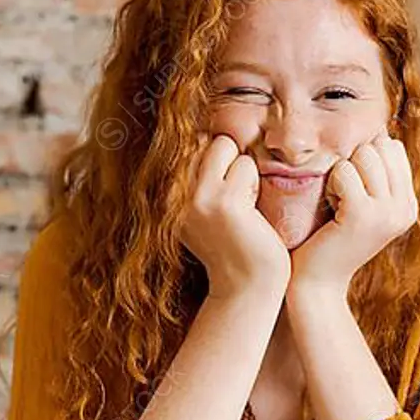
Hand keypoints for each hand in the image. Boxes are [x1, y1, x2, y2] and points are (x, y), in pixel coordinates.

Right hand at [181, 134, 290, 299]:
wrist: (246, 285)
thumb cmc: (233, 246)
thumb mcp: (201, 210)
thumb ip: (195, 178)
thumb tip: (200, 134)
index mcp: (165, 195)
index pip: (189, 143)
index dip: (215, 162)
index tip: (222, 196)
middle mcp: (172, 194)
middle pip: (206, 140)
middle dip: (227, 160)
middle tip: (235, 200)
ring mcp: (197, 197)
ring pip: (225, 146)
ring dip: (242, 173)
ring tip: (243, 208)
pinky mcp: (223, 201)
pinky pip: (245, 165)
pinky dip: (254, 185)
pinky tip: (251, 214)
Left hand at [289, 125, 417, 292]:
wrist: (316, 282)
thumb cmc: (329, 238)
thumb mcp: (360, 204)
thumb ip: (376, 173)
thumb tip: (381, 130)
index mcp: (408, 205)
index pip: (393, 148)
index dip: (364, 159)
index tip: (351, 191)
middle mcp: (405, 209)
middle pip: (380, 146)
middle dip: (352, 162)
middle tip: (341, 198)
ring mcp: (387, 212)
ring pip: (364, 155)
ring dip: (341, 173)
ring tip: (336, 204)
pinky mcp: (363, 215)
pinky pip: (344, 171)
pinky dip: (330, 185)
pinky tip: (330, 208)